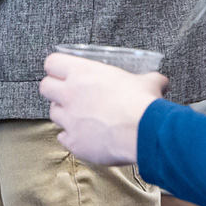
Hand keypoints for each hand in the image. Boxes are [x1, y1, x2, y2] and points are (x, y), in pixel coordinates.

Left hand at [40, 53, 164, 166]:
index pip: (52, 63)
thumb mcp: (147, 82)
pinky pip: (63, 138)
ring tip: (81, 117)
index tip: (63, 72)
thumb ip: (148, 80)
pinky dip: (71, 138)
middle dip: (54, 91)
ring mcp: (69, 120)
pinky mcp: (73, 142)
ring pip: (52, 114)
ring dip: (64, 115)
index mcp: (83, 73)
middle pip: (44, 87)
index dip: (56, 68)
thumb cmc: (143, 102)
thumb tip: (160, 81)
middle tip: (68, 95)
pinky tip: (85, 137)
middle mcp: (70, 94)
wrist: (143, 132)